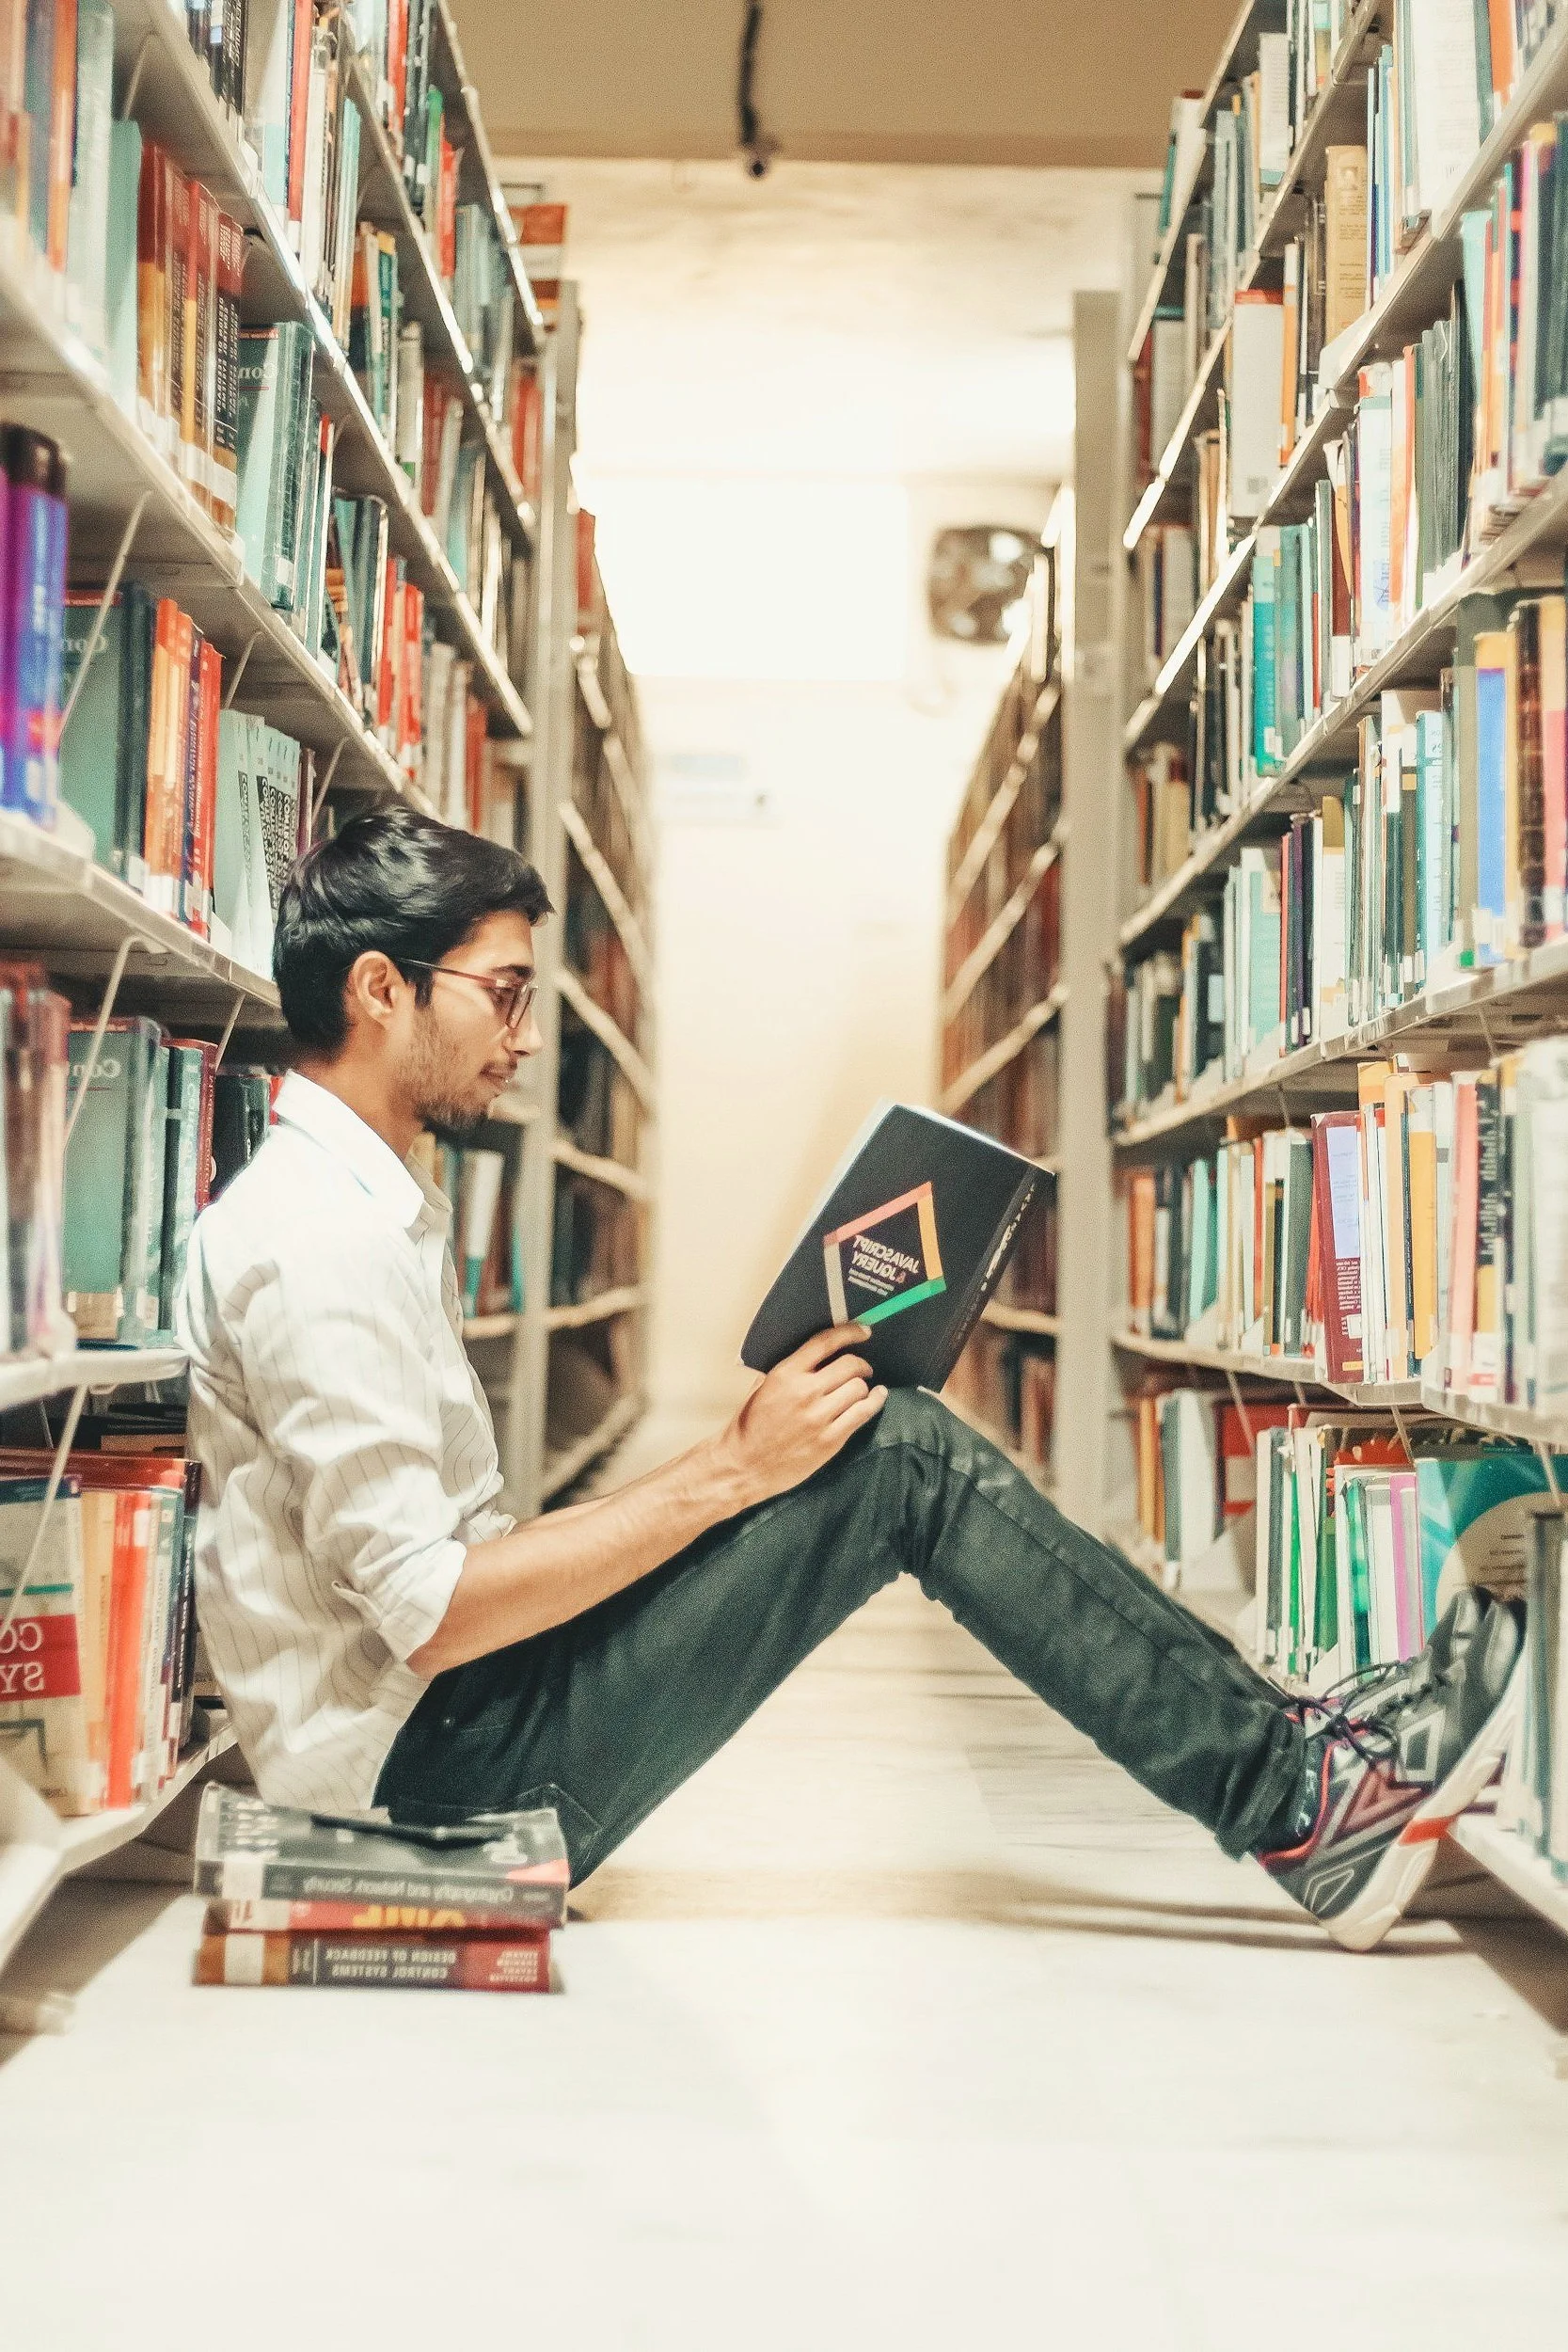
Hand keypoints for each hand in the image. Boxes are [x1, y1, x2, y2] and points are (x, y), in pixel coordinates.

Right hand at [715, 1324, 887, 1506]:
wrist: (744, 1466)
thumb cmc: (750, 1427)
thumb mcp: (763, 1387)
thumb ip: (791, 1371)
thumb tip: (821, 1358)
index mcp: (785, 1374)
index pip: (825, 1343)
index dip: (850, 1333)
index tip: (863, 1331)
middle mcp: (805, 1392)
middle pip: (849, 1365)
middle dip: (861, 1364)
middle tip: (863, 1368)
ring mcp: (819, 1417)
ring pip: (859, 1388)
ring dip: (865, 1385)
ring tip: (863, 1388)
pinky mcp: (830, 1440)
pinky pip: (863, 1413)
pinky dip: (875, 1402)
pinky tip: (878, 1397)